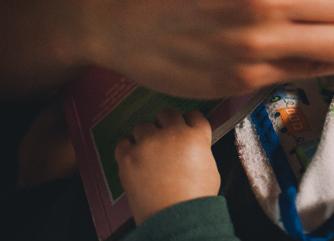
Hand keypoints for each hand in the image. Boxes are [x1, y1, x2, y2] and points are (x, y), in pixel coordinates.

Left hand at [115, 109, 219, 223]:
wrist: (176, 219)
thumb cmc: (195, 199)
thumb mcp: (209, 167)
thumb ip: (199, 148)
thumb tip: (191, 145)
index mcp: (196, 136)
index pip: (193, 114)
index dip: (188, 122)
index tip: (184, 128)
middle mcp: (172, 133)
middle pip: (166, 114)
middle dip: (166, 125)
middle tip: (165, 141)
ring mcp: (149, 143)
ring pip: (143, 125)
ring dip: (146, 136)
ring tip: (148, 153)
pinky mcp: (129, 156)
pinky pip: (124, 141)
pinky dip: (128, 148)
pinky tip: (134, 158)